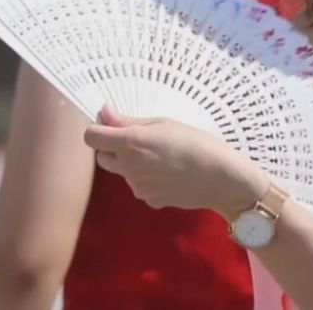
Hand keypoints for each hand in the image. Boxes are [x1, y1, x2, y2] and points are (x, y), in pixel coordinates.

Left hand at [83, 104, 266, 216]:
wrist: (222, 178)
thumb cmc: (197, 143)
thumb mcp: (163, 123)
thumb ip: (128, 121)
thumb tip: (104, 112)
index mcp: (130, 143)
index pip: (91, 137)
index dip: (98, 129)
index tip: (112, 124)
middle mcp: (128, 167)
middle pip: (102, 157)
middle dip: (111, 148)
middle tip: (137, 139)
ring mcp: (137, 187)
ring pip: (122, 172)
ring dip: (132, 163)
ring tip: (162, 156)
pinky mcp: (149, 200)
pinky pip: (139, 185)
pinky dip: (147, 178)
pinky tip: (169, 172)